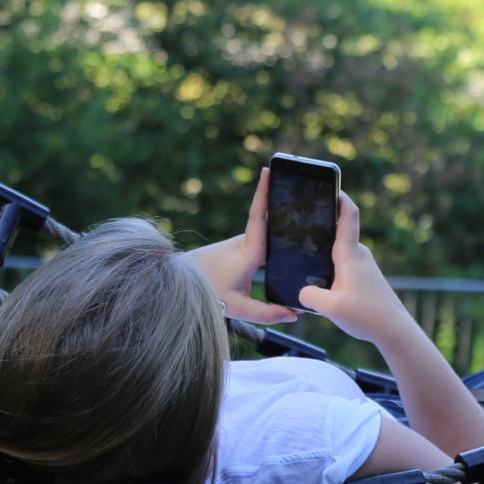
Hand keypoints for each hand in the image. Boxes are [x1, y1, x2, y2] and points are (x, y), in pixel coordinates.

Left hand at [187, 168, 292, 325]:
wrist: (177, 288)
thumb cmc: (206, 294)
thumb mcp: (239, 307)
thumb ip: (268, 313)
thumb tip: (295, 312)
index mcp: (248, 252)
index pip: (259, 217)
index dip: (264, 193)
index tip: (268, 170)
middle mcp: (244, 243)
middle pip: (267, 218)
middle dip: (282, 200)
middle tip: (301, 182)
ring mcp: (239, 244)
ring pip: (264, 230)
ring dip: (280, 218)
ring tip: (306, 211)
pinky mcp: (236, 250)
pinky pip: (260, 239)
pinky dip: (273, 233)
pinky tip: (289, 238)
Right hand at [296, 193, 416, 347]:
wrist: (394, 331)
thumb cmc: (366, 316)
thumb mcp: (329, 307)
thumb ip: (308, 296)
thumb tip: (300, 291)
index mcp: (350, 254)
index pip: (349, 214)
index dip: (339, 195)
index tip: (327, 183)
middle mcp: (359, 254)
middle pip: (340, 230)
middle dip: (321, 224)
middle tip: (298, 222)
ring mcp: (363, 266)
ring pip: (339, 251)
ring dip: (324, 250)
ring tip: (302, 253)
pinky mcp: (364, 278)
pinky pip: (343, 264)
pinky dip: (330, 266)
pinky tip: (318, 280)